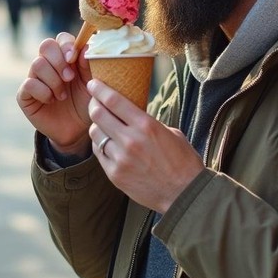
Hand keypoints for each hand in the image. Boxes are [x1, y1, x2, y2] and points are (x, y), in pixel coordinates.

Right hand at [17, 32, 92, 154]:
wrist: (76, 130)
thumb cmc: (85, 103)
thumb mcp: (92, 84)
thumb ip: (88, 65)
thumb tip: (86, 46)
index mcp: (66, 57)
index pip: (61, 39)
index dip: (67, 45)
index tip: (74, 59)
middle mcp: (48, 64)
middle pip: (46, 45)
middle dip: (59, 61)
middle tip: (69, 78)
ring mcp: (35, 78)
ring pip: (37, 64)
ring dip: (53, 80)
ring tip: (62, 95)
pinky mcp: (25, 94)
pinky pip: (29, 84)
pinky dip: (43, 92)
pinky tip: (51, 101)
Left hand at [86, 79, 203, 213]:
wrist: (184, 194)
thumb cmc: (182, 162)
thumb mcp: (170, 133)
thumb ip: (148, 122)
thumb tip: (133, 114)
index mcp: (146, 125)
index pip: (114, 101)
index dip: (99, 89)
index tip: (94, 84)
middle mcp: (130, 140)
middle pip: (98, 114)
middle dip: (94, 104)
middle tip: (94, 102)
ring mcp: (121, 159)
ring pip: (95, 134)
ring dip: (97, 126)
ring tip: (102, 125)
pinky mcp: (115, 174)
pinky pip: (99, 153)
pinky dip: (101, 145)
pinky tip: (106, 143)